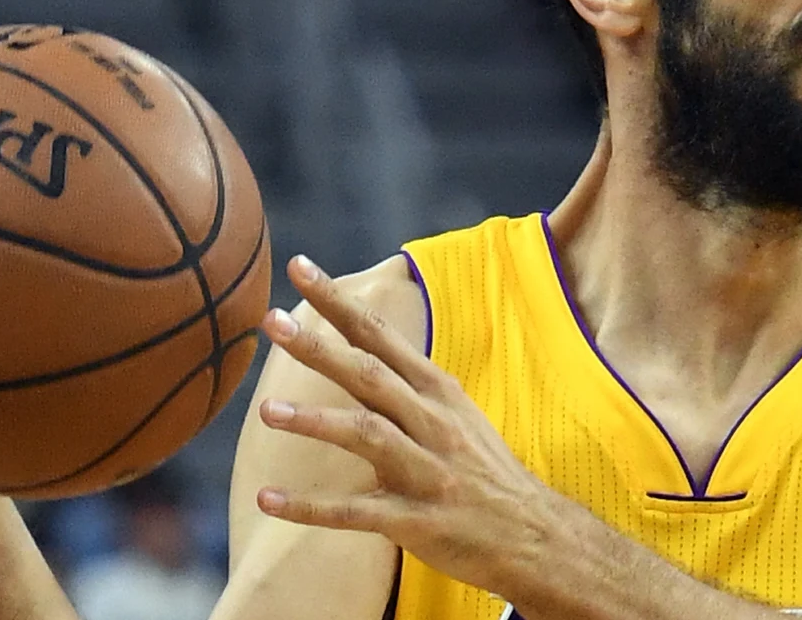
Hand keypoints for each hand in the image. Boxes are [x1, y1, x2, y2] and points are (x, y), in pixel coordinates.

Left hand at [256, 256, 578, 598]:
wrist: (534, 534)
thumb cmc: (483, 470)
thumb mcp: (456, 414)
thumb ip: (409, 384)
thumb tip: (362, 346)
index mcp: (437, 391)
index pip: (381, 334)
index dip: (338, 302)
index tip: (300, 267)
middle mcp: (432, 423)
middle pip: (370, 375)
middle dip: (321, 347)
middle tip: (274, 322)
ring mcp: (427, 472)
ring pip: (367, 435)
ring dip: (315, 421)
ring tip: (267, 411)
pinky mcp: (418, 521)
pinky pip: (357, 512)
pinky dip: (311, 508)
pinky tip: (269, 500)